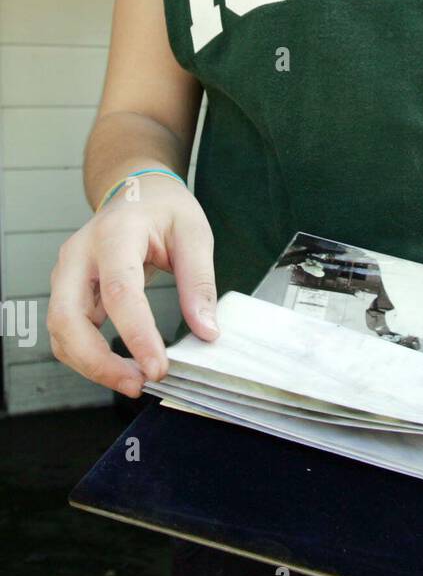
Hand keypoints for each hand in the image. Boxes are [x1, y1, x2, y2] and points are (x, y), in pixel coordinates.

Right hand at [46, 174, 220, 397]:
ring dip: (91, 365)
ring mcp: (67, 273)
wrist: (137, 191)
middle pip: (69, 317)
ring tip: (134, 381)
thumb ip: (200, 283)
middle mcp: (80, 254)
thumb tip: (207, 331)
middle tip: (140, 384)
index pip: (119, 291)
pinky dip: (87, 356)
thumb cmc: (165, 209)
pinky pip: (67, 331)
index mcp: (115, 234)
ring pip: (61, 331)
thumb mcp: (195, 234)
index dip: (136, 334)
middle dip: (99, 362)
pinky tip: (119, 367)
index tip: (158, 367)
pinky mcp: (67, 290)